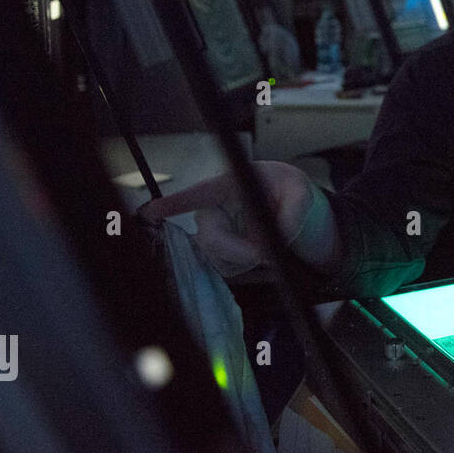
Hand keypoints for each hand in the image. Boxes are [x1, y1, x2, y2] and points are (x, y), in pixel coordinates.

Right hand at [136, 160, 340, 276]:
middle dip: (237, 250)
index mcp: (232, 184)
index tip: (152, 211)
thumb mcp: (301, 193)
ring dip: (244, 260)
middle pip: (210, 236)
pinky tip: (260, 257)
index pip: (200, 193)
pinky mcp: (221, 252)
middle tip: (264, 253)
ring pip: (217, 256)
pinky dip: (244, 268)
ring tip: (270, 250)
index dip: (176, 202)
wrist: (299, 217)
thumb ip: (293, 210)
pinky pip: (224, 268)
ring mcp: (217, 232)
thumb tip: (277, 236)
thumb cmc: (294, 193)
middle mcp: (217, 208)